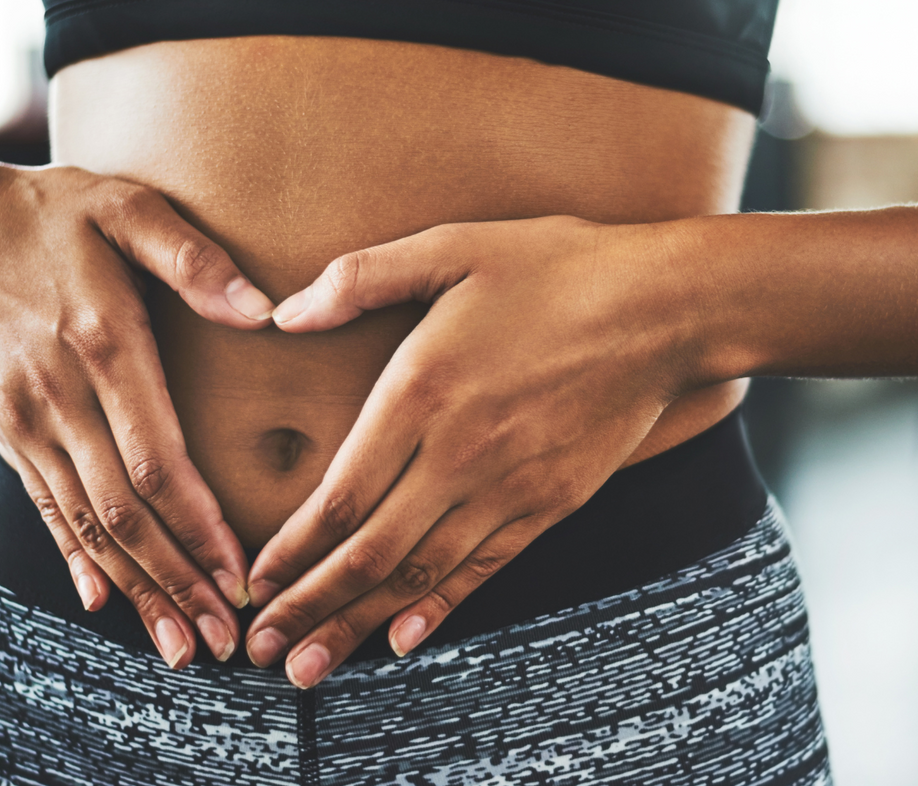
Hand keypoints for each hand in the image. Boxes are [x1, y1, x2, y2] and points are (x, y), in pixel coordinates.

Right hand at [0, 146, 274, 667]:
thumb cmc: (55, 212)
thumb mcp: (128, 208)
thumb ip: (195, 259)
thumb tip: (266, 311)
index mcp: (102, 348)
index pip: (155, 462)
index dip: (198, 527)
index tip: (239, 577)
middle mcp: (61, 399)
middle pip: (124, 513)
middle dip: (177, 584)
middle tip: (224, 643)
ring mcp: (29, 422)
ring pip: (88, 526)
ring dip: (138, 590)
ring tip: (182, 647)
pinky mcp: (12, 432)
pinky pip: (47, 508)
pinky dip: (77, 558)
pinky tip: (104, 601)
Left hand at [241, 215, 711, 686]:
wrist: (666, 308)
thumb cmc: (558, 266)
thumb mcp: (454, 247)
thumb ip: (362, 278)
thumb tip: (283, 315)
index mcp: (422, 392)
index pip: (339, 497)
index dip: (288, 552)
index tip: (250, 585)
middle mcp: (459, 454)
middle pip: (369, 553)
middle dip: (307, 609)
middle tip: (259, 653)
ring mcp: (510, 487)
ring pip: (421, 575)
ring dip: (358, 625)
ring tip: (310, 671)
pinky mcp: (551, 503)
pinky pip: (484, 569)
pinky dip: (439, 609)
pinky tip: (402, 640)